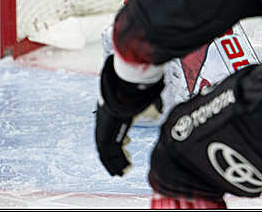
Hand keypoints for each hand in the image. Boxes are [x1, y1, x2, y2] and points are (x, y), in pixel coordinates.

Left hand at [95, 56, 163, 176]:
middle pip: (109, 146)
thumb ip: (150, 111)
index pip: (114, 132)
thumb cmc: (135, 93)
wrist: (125, 90)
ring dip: (116, 163)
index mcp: (114, 116)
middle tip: (123, 164)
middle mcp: (106, 125)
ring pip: (108, 152)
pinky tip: (124, 169)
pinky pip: (109, 154)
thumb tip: (158, 114)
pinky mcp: (105, 136)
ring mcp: (104, 131)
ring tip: (123, 171)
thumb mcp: (144, 104)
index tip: (127, 144)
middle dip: (116, 157)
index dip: (120, 141)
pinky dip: (117, 163)